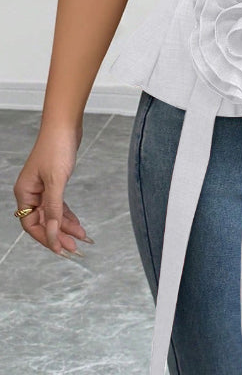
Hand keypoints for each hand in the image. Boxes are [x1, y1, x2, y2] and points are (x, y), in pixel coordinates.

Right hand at [13, 127, 92, 257]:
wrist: (65, 125)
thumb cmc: (57, 148)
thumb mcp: (56, 182)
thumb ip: (54, 210)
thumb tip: (52, 233)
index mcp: (25, 192)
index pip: (31, 224)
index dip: (46, 238)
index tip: (61, 249)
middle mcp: (31, 192)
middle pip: (43, 222)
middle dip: (59, 235)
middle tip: (76, 247)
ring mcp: (43, 188)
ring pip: (53, 214)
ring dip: (66, 226)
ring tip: (82, 238)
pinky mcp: (54, 182)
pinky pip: (59, 205)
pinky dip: (68, 215)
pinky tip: (78, 224)